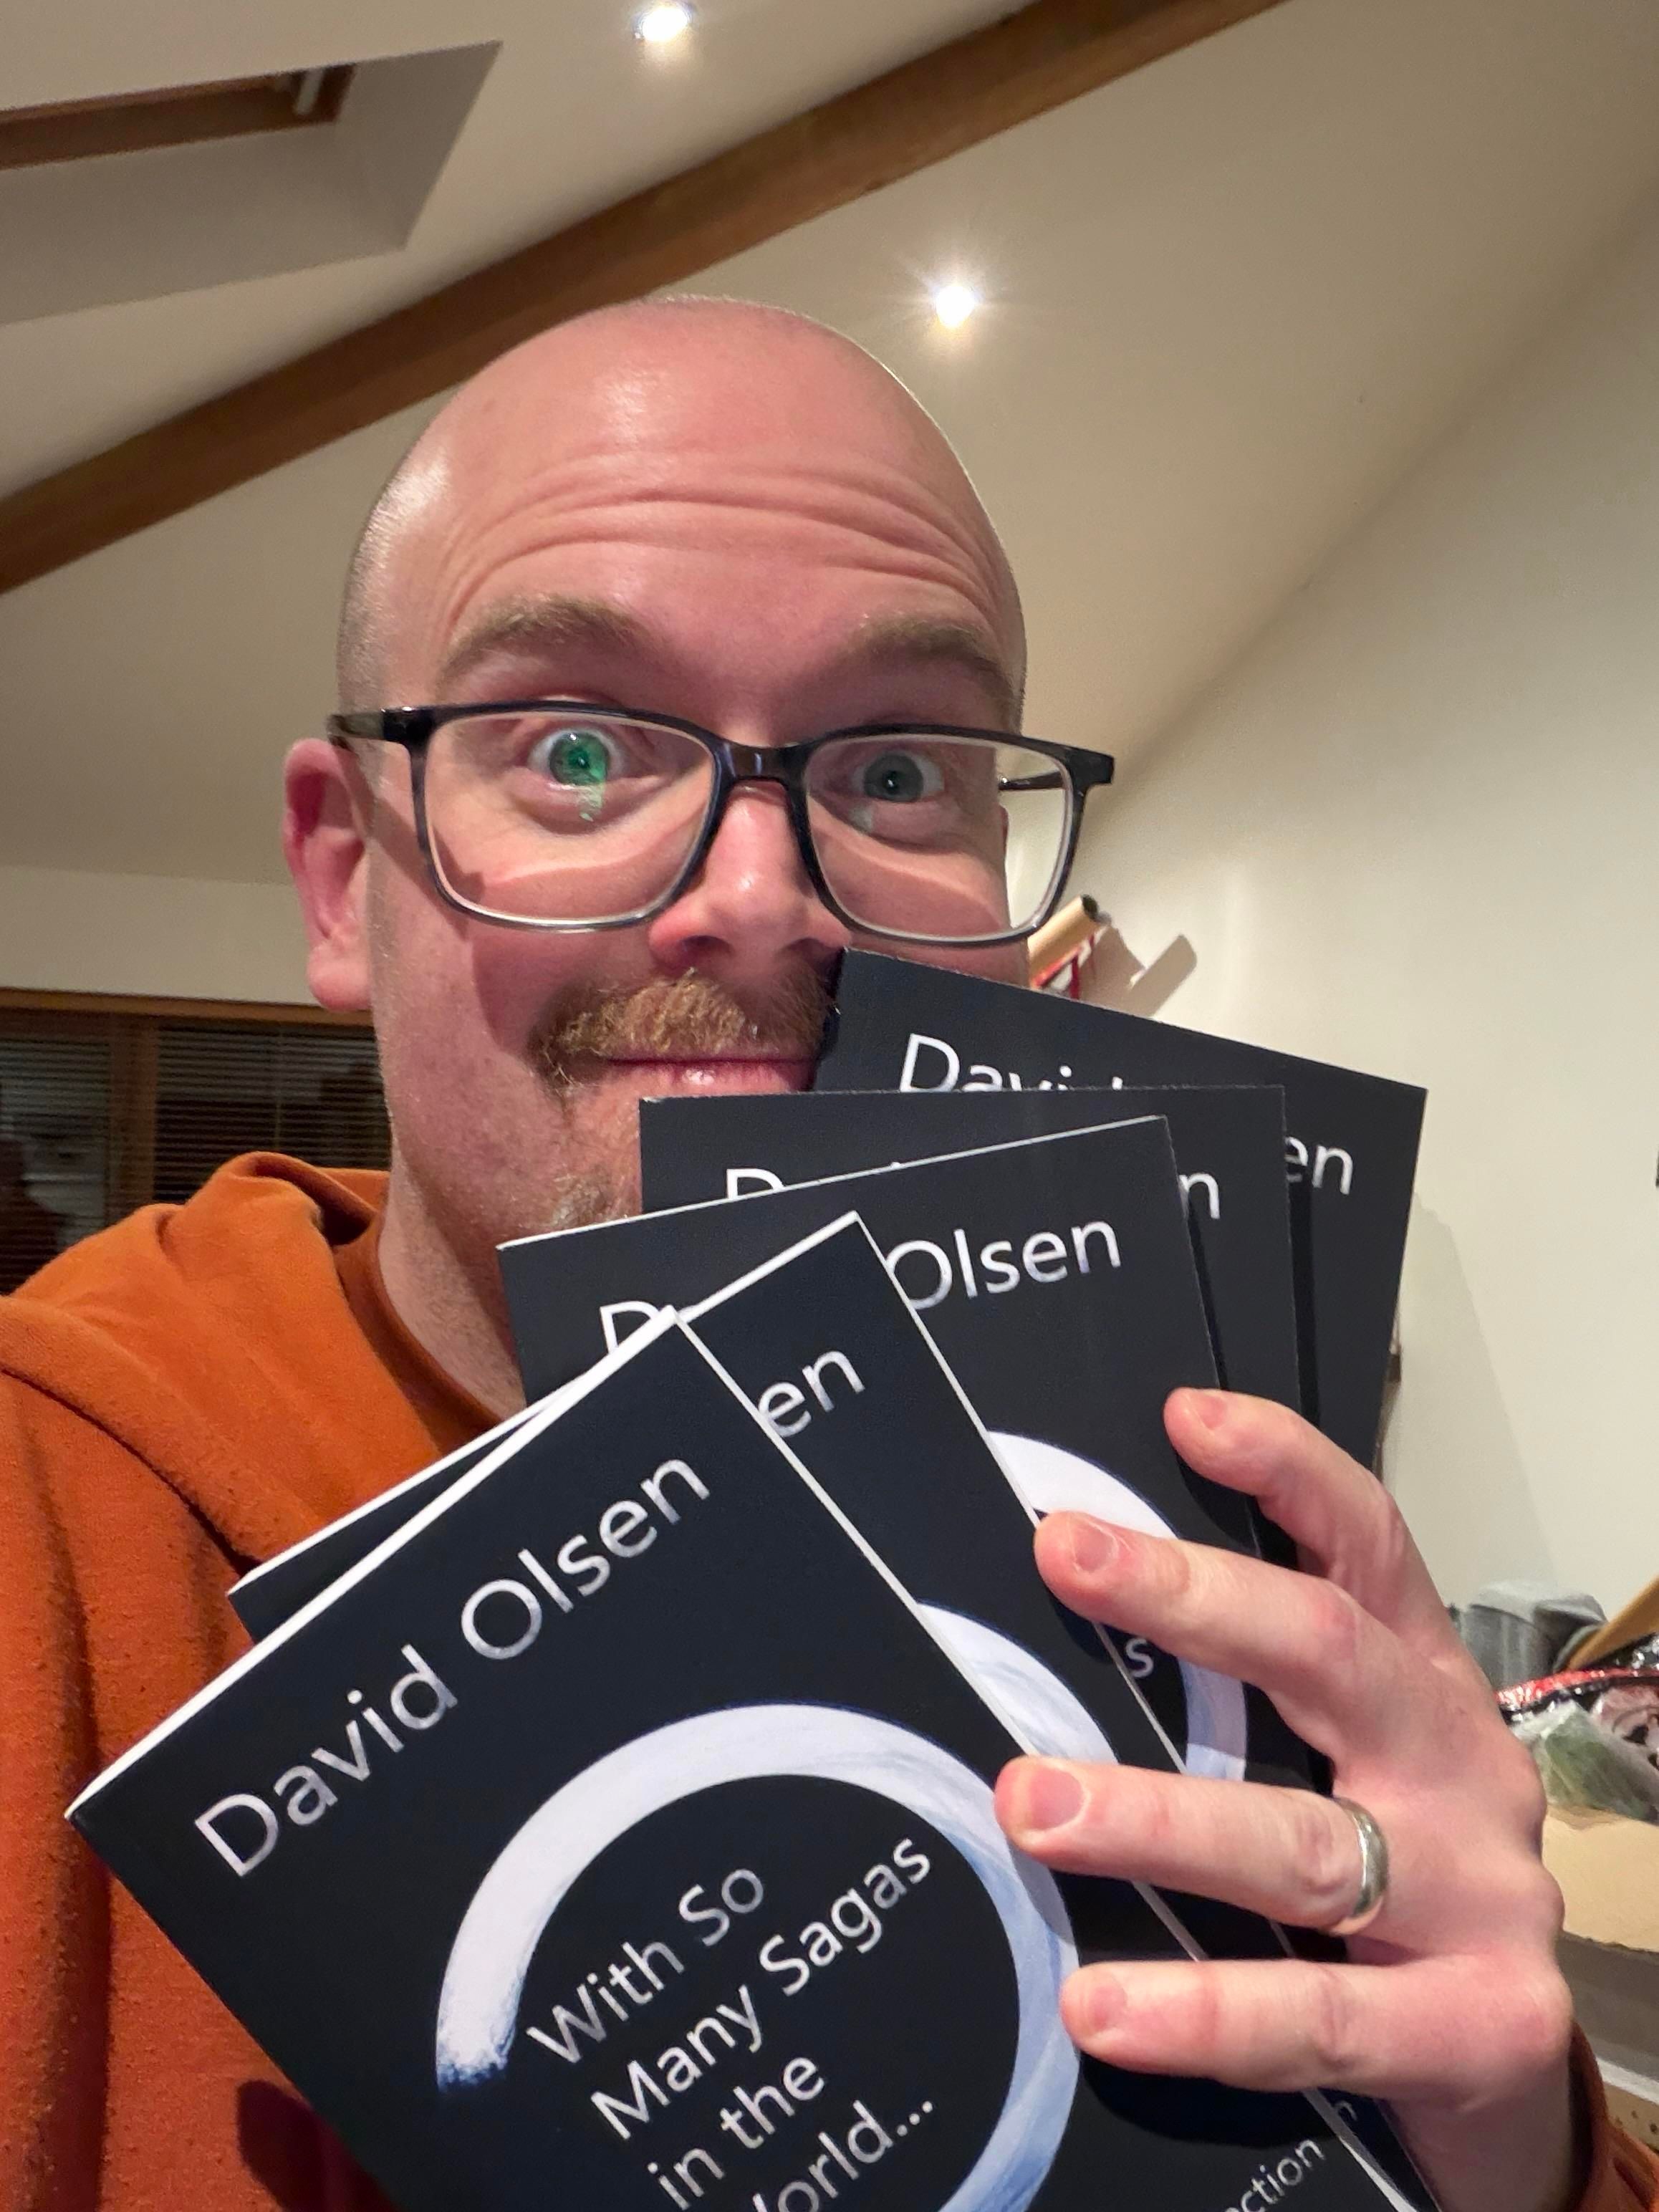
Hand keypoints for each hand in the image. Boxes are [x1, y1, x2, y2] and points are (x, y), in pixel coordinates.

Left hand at [994, 1388, 1576, 2211]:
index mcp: (1422, 1686)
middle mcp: (1459, 1768)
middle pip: (1332, 1654)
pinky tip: (1100, 2005)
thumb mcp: (1340, 1769)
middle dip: (1193, 1598)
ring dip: (1157, 1818)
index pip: (1367, 1545)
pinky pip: (1325, 2017)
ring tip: (1032, 1805)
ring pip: (1304, 1843)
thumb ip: (1241, 1705)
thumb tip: (1051, 1630)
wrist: (1506, 2072)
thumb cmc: (1392, 1893)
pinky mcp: (1482, 2028)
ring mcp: (1481, 1898)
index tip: (1184, 1417)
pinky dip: (1205, 2010)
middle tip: (1065, 1557)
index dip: (1288, 1470)